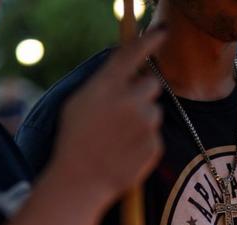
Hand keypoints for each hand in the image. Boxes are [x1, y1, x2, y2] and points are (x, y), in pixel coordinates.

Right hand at [54, 29, 165, 201]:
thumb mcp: (78, 102)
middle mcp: (129, 100)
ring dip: (143, 120)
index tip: (162, 32)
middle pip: (152, 83)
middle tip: (125, 112)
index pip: (133, 53)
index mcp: (106, 86)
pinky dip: (144, 142)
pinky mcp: (155, 144)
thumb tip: (127, 71)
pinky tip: (125, 152)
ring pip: (155, 111)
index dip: (150, 40)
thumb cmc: (74, 140)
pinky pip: (155, 135)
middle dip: (143, 93)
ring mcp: (145, 123)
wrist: (81, 180)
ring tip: (120, 138)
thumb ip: (104, 83)